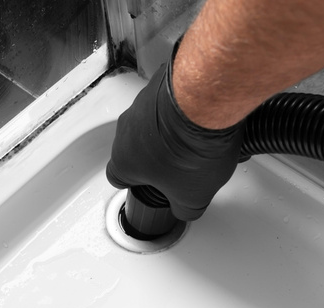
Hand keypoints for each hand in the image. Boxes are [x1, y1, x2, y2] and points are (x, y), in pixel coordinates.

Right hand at [106, 47, 247, 220]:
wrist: (206, 102)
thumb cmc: (190, 148)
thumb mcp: (193, 197)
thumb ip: (184, 209)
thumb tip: (186, 210)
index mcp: (124, 161)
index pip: (117, 178)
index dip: (135, 184)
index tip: (148, 186)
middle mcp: (126, 129)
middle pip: (136, 148)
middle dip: (157, 156)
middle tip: (181, 164)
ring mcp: (143, 102)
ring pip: (152, 122)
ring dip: (170, 130)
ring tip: (198, 140)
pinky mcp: (161, 82)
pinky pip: (168, 99)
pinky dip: (183, 107)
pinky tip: (205, 117)